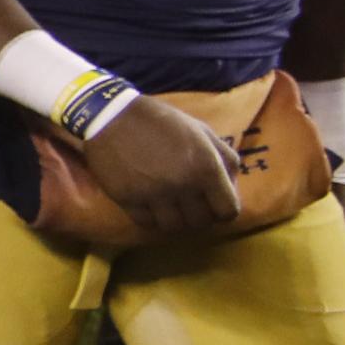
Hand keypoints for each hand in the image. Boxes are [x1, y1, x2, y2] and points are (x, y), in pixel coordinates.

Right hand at [79, 95, 240, 237]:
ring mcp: (154, 195)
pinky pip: (148, 224)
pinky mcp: (129, 200)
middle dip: (201, 215)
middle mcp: (183, 184)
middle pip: (202, 223)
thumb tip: (232, 184)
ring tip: (172, 208)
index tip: (214, 203)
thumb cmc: (161, 121)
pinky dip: (152, 219)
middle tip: (192, 205)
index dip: (224, 210)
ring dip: (176, 220)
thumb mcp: (201, 130)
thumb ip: (224, 157)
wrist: (111, 116)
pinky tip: (152, 206)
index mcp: (206, 166)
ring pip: (175, 228)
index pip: (229, 211)